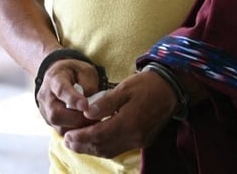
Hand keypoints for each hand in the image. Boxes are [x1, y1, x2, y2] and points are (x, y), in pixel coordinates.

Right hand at [36, 58, 104, 134]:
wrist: (59, 75)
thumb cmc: (74, 73)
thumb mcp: (84, 70)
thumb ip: (88, 84)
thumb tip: (91, 104)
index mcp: (54, 79)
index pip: (61, 90)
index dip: (73, 99)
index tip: (85, 106)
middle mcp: (46, 96)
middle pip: (55, 113)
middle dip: (76, 119)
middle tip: (94, 118)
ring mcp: (45, 111)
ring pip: (58, 126)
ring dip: (77, 128)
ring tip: (93, 123)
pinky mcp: (49, 121)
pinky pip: (61, 131)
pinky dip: (75, 132)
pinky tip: (87, 127)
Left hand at [61, 67, 177, 158]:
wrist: (170, 89)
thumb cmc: (146, 85)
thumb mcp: (124, 88)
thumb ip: (105, 103)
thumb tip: (87, 113)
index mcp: (128, 122)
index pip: (98, 134)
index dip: (81, 136)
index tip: (67, 134)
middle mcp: (134, 136)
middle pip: (102, 147)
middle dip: (82, 145)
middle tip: (67, 141)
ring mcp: (139, 141)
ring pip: (109, 151)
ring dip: (91, 149)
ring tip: (76, 144)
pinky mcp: (142, 141)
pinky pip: (118, 149)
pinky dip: (103, 148)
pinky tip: (94, 142)